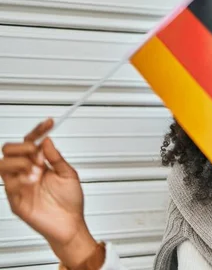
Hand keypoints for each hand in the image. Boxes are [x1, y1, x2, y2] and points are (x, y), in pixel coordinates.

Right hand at [0, 119, 97, 267]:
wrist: (71, 224)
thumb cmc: (70, 202)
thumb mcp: (69, 174)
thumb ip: (56, 157)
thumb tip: (46, 140)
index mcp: (40, 165)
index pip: (31, 143)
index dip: (38, 131)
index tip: (49, 122)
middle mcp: (27, 173)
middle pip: (10, 150)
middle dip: (23, 147)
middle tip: (38, 154)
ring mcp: (19, 185)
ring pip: (3, 164)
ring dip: (20, 161)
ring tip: (36, 169)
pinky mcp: (16, 200)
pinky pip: (7, 184)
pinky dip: (19, 177)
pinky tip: (33, 179)